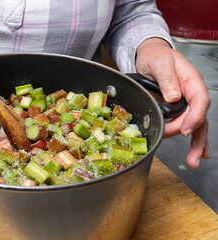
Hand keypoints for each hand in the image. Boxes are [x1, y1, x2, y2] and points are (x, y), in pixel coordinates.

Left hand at [136, 38, 209, 168]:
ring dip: (196, 144)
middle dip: (197, 138)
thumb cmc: (156, 57)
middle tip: (192, 157)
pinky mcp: (178, 109)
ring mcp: (186, 103)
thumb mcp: (160, 63)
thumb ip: (167, 79)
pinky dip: (194, 139)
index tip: (184, 130)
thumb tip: (174, 97)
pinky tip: (198, 152)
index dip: (194, 117)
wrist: (150, 55)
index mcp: (191, 81)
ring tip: (193, 161)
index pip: (199, 101)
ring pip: (196, 125)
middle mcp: (192, 94)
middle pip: (200, 118)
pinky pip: (188, 125)